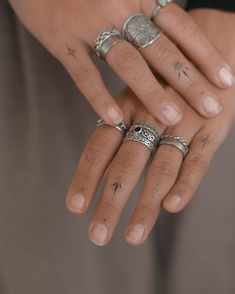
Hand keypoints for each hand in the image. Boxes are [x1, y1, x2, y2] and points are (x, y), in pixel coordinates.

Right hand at [9, 0, 234, 125]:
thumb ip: (148, 10)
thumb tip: (173, 35)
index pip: (181, 28)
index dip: (205, 54)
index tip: (225, 80)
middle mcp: (120, 8)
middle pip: (162, 50)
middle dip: (189, 81)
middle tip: (212, 107)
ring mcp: (90, 25)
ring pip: (127, 63)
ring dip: (151, 92)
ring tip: (172, 119)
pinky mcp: (63, 40)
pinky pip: (83, 73)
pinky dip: (98, 97)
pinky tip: (113, 118)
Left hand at [65, 8, 234, 245]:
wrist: (208, 47)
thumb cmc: (166, 78)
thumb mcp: (137, 94)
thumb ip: (120, 123)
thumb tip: (99, 162)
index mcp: (128, 108)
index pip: (100, 146)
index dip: (86, 177)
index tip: (74, 208)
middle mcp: (151, 117)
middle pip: (126, 164)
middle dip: (111, 202)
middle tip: (97, 236)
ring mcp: (183, 124)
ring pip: (161, 169)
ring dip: (146, 205)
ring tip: (132, 236)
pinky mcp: (213, 129)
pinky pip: (198, 160)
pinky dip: (186, 184)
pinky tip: (171, 206)